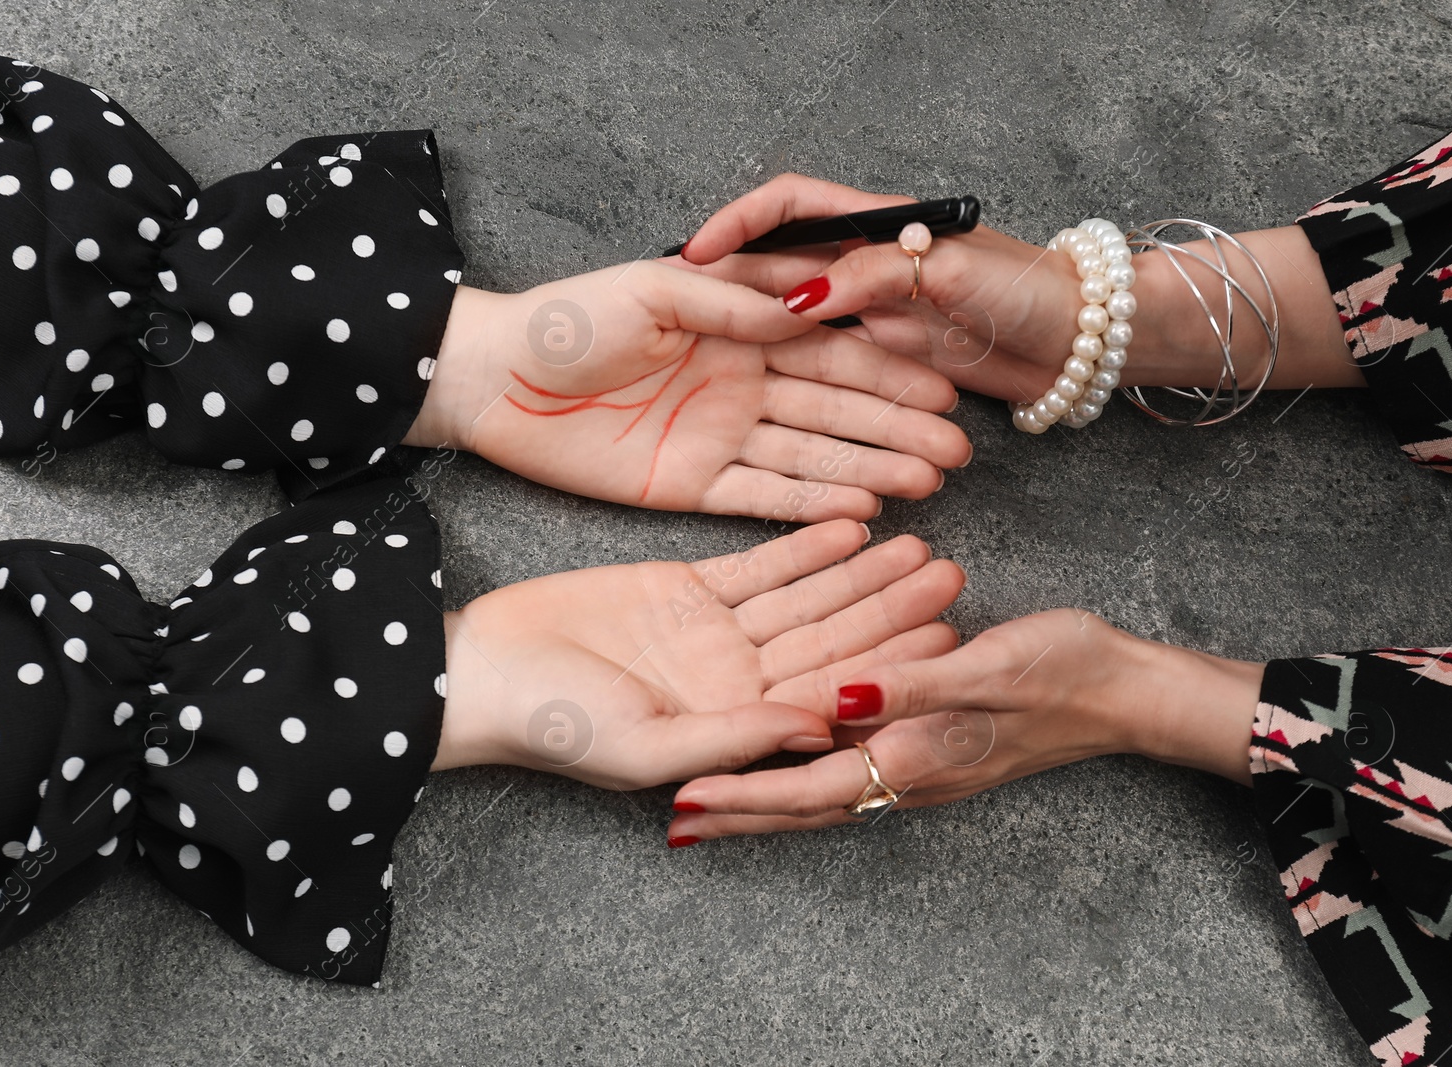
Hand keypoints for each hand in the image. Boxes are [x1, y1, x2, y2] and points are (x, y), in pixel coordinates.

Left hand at [405, 264, 971, 522]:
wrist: (496, 380)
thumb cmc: (568, 319)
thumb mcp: (652, 290)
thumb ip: (729, 301)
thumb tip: (804, 307)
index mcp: (738, 327)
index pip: (828, 349)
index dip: (885, 371)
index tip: (940, 391)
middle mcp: (742, 383)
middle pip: (834, 409)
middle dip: (895, 429)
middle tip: (955, 452)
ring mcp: (721, 437)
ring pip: (809, 456)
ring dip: (869, 469)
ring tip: (927, 484)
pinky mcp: (693, 485)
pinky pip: (763, 497)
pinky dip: (810, 505)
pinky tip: (862, 512)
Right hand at [430, 519, 965, 791]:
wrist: (481, 670)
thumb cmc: (553, 725)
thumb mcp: (649, 742)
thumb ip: (735, 733)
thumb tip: (821, 729)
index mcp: (736, 726)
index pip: (830, 693)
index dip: (887, 665)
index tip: (944, 639)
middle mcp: (736, 680)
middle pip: (831, 639)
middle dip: (890, 610)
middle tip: (950, 575)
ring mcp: (714, 631)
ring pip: (806, 596)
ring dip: (861, 571)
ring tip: (916, 540)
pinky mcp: (686, 585)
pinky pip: (760, 562)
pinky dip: (803, 543)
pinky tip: (851, 522)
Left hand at [667, 609, 1262, 841]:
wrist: (1126, 691)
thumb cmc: (1064, 672)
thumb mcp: (984, 669)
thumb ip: (905, 684)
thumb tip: (829, 699)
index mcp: (914, 759)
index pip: (808, 788)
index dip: (743, 796)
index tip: (681, 806)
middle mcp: (909, 773)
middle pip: (804, 803)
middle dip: (740, 812)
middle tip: (674, 822)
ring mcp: (921, 764)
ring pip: (824, 787)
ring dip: (768, 793)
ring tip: (713, 796)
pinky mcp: (931, 745)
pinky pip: (854, 761)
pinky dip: (809, 761)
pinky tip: (789, 745)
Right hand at [676, 174, 1360, 402]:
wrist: (1083, 342)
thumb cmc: (1030, 289)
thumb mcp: (951, 272)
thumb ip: (877, 276)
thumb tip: (799, 295)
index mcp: (877, 226)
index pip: (789, 206)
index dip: (740, 222)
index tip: (697, 252)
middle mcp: (866, 269)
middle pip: (781, 277)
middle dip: (737, 302)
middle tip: (686, 336)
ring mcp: (874, 320)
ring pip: (803, 339)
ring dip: (767, 359)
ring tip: (722, 390)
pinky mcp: (890, 367)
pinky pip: (833, 383)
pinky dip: (806, 401)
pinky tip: (776, 421)